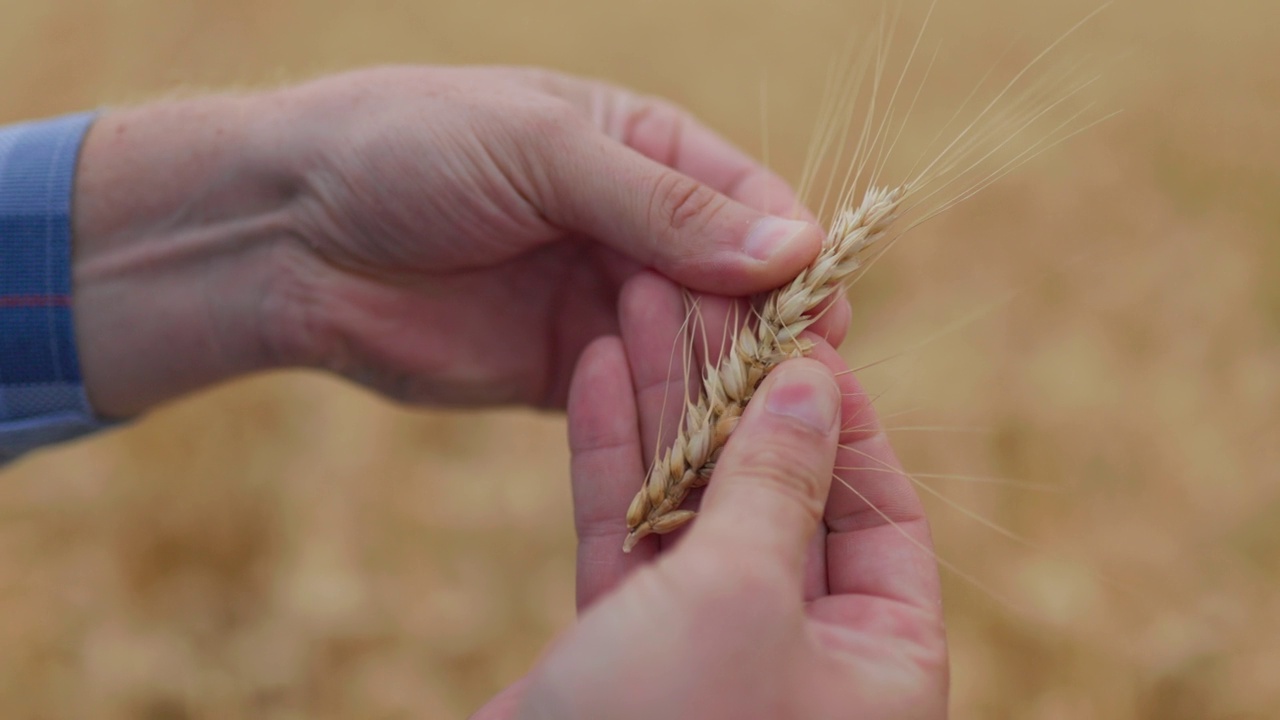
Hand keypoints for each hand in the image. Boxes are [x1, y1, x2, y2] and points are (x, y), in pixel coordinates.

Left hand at [71, 66, 833, 416]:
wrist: (289, 231)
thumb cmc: (410, 150)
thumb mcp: (542, 152)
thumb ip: (662, 206)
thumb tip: (793, 247)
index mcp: (644, 149)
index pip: (750, 203)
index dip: (792, 257)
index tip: (823, 314)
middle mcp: (636, 229)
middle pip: (733, 286)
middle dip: (760, 333)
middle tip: (789, 390)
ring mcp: (603, 304)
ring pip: (693, 349)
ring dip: (720, 385)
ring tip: (745, 428)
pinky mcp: (568, 374)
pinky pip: (637, 400)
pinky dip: (665, 422)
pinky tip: (688, 448)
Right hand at [476, 273, 947, 718]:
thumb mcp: (741, 597)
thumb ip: (777, 485)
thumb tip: (813, 384)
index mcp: (880, 667)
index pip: (882, 511)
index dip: (842, 414)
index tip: (798, 327)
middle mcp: (803, 661)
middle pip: (780, 495)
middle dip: (738, 393)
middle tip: (704, 290)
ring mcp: (706, 656)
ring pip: (694, 506)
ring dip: (665, 406)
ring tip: (640, 297)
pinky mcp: (621, 657)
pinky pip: (627, 540)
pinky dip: (610, 461)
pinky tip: (593, 368)